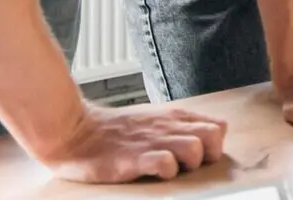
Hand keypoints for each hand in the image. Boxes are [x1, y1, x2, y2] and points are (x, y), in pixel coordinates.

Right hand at [33, 103, 225, 183]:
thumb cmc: (115, 130)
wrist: (74, 130)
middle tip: (189, 166)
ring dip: (188, 164)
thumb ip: (178, 126)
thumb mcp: (153, 119)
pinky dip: (166, 171)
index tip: (201, 156)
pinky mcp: (133, 158)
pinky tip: (154, 174)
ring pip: (194, 148)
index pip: (218, 126)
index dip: (215, 144)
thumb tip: (203, 138)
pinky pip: (165, 163)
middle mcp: (168, 126)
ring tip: (170, 170)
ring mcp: (152, 141)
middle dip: (209, 155)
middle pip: (213, 136)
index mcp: (175, 117)